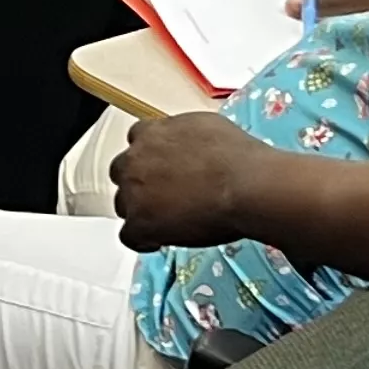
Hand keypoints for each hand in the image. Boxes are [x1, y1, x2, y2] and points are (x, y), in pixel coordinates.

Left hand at [108, 112, 255, 251]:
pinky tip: (159, 241)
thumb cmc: (236, 156)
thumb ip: (182, 135)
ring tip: (166, 221)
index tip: (162, 167)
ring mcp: (134, 192)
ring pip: (124, 204)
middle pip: (123, 172)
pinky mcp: (140, 223)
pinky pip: (129, 236)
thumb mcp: (206, 126)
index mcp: (151, 132)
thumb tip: (187, 145)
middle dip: (140, 183)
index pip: (136, 141)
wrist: (245, 185)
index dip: (150, 156)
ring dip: (141, 211)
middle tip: (163, 195)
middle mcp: (135, 159)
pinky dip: (143, 240)